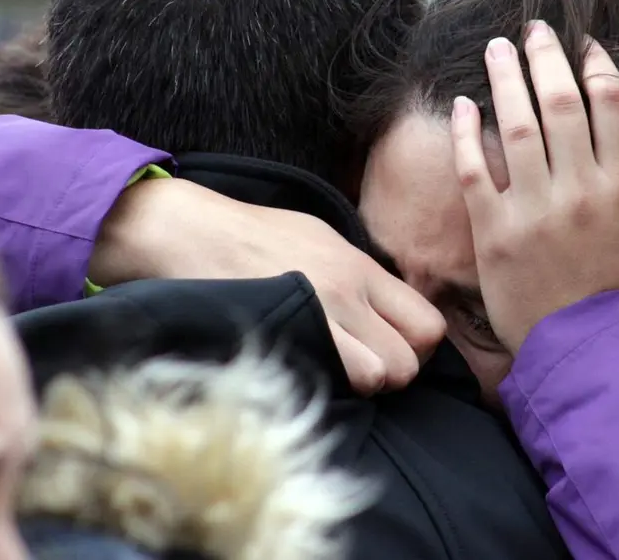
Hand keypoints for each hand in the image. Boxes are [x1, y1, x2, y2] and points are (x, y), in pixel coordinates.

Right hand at [89, 178, 445, 394]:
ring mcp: (318, 314)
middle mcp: (348, 292)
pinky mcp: (285, 334)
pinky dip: (332, 386)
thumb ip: (359, 274)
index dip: (418, 349)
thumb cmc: (252, 234)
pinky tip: (311, 373)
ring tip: (337, 372)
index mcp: (361, 267)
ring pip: (380, 376)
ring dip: (363, 384)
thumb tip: (388, 308)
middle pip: (411, 361)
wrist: (189, 230)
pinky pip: (335, 379)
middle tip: (364, 368)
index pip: (428, 325)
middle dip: (394, 373)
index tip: (392, 350)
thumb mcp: (320, 237)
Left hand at [450, 21, 618, 352]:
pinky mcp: (494, 232)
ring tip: (497, 48)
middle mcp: (579, 190)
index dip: (597, 66)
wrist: (584, 352)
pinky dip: (467, 133)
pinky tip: (463, 104)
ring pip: (516, 124)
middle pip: (560, 102)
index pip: (611, 105)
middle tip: (534, 28)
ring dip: (505, 78)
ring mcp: (533, 209)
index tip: (586, 45)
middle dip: (546, 56)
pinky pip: (475, 169)